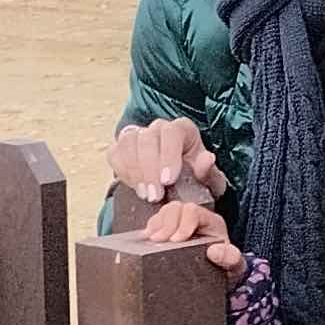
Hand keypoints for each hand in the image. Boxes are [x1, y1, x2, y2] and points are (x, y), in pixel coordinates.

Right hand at [108, 119, 225, 219]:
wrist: (175, 181)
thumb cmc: (193, 177)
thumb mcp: (208, 179)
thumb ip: (210, 172)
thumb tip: (207, 159)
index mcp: (182, 129)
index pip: (172, 133)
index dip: (168, 155)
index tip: (168, 180)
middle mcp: (158, 128)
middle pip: (147, 139)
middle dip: (149, 170)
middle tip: (155, 195)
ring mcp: (138, 135)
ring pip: (128, 143)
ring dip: (134, 171)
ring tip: (144, 194)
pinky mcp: (121, 146)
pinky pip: (115, 153)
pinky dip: (122, 171)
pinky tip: (134, 186)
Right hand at [136, 198, 241, 268]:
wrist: (220, 279)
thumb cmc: (227, 269)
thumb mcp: (234, 266)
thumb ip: (230, 258)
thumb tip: (214, 251)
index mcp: (211, 222)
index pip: (193, 212)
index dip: (182, 223)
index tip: (176, 241)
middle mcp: (195, 219)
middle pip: (176, 208)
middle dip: (166, 223)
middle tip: (158, 241)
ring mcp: (180, 224)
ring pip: (165, 212)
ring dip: (156, 225)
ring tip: (151, 240)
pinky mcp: (169, 232)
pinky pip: (156, 222)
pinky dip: (150, 229)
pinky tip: (146, 240)